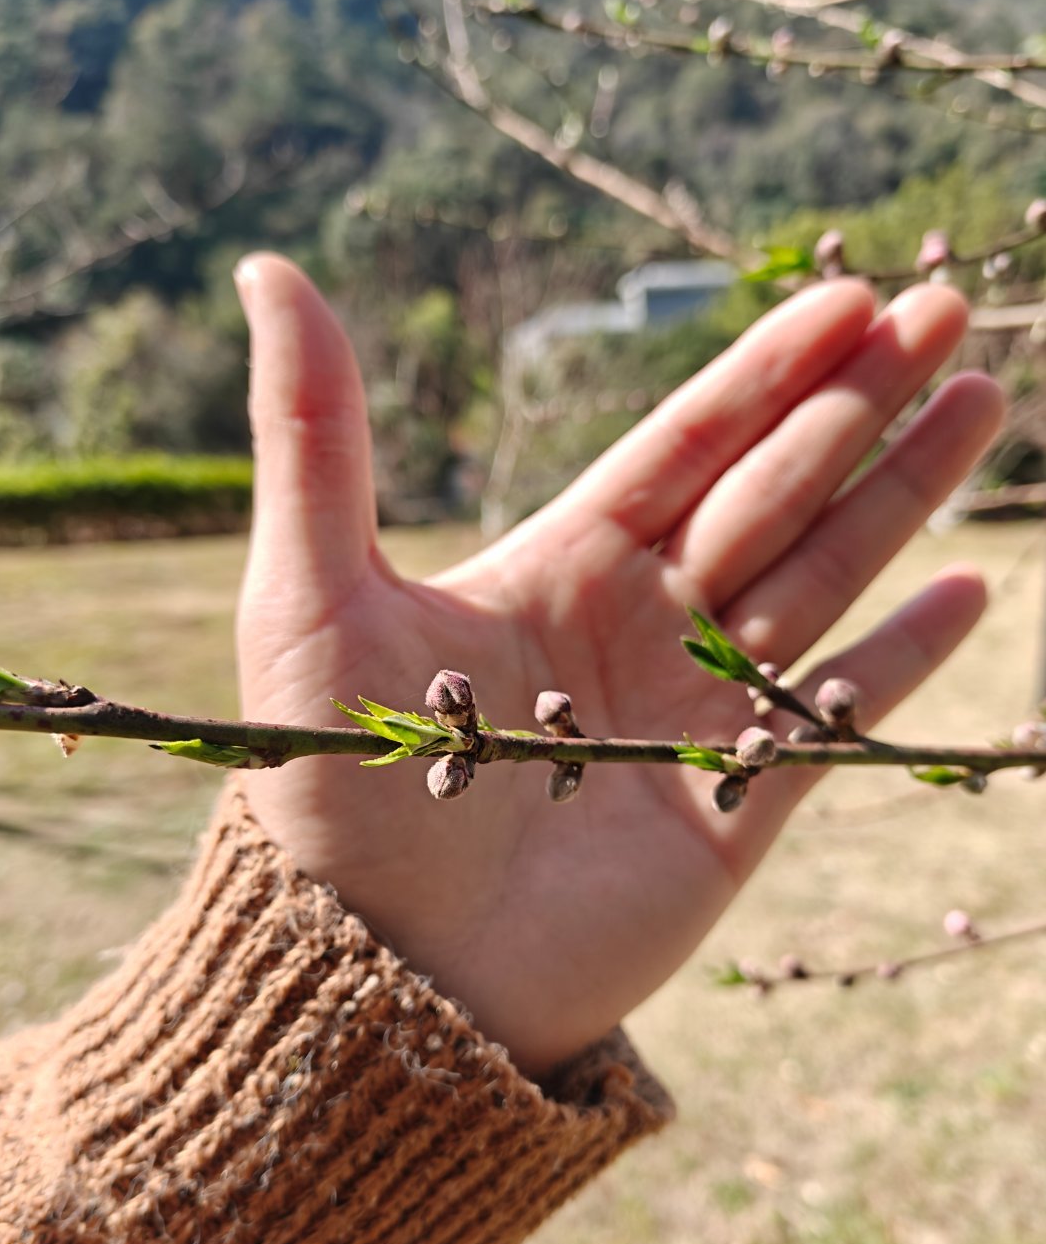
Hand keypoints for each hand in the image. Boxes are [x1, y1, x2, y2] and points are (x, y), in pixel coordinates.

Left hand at [235, 255, 1001, 1074]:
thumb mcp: (310, 594)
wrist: (384, 972)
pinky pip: (834, 714)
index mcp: (559, 567)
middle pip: (772, 491)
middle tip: (944, 316)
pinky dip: (899, 657)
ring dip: (900, 495)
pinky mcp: (734, 809)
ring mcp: (694, 715)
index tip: (851, 296)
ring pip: (820, 580)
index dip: (767, 371)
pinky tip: (966, 587)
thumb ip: (316, 437)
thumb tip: (269, 272)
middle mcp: (638, 628)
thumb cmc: (333, 785)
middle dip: (859, 404)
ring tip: (982, 404)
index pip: (686, 444)